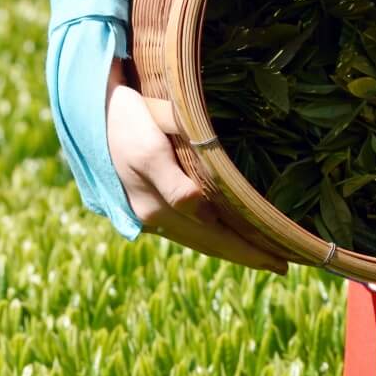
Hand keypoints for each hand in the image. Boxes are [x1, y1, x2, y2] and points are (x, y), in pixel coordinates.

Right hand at [106, 58, 289, 274]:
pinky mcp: (151, 199)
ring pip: (201, 237)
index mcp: (158, 210)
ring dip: (232, 247)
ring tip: (263, 255)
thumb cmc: (126, 124)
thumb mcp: (149, 150)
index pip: (215, 239)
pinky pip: (190, 225)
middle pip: (210, 244)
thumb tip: (200, 211)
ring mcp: (151, 210)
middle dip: (246, 255)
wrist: (92, 109)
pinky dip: (215, 233)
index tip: (282, 264)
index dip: (248, 252)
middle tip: (283, 266)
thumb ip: (173, 184)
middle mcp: (155, 218)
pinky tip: (231, 233)